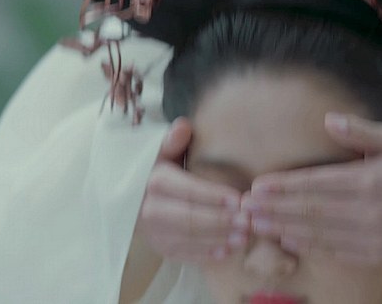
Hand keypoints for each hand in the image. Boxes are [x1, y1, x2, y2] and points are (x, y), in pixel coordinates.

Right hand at [137, 118, 248, 261]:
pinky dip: (205, 255)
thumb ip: (174, 141)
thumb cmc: (159, 170)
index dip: (212, 196)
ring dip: (217, 240)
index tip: (237, 199)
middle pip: (189, 218)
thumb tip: (183, 126)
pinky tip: (227, 252)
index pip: (187, 190)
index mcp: (155, 182)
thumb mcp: (163, 152)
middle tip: (247, 221)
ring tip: (244, 237)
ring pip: (188, 239)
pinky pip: (184, 255)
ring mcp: (154, 232)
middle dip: (220, 222)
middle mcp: (150, 210)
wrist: (134, 197)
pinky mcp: (161, 248)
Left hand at [242, 113, 381, 263]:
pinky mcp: (375, 252)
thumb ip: (358, 131)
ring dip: (284, 228)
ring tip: (257, 223)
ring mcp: (373, 235)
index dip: (286, 185)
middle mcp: (370, 211)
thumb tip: (328, 119)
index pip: (318, 183)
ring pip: (319, 232)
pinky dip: (308, 245)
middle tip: (246, 207)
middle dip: (275, 208)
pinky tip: (286, 238)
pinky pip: (334, 250)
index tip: (258, 185)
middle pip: (312, 210)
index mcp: (371, 180)